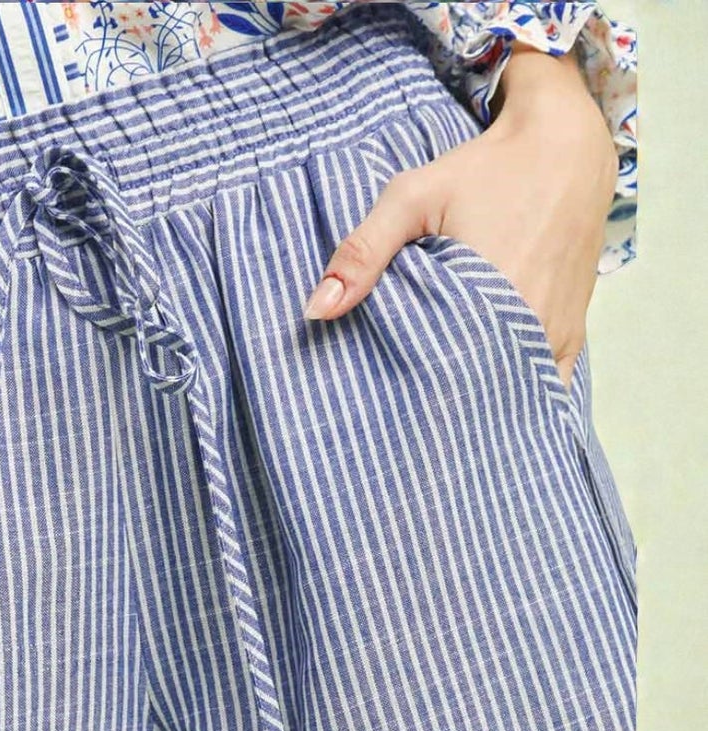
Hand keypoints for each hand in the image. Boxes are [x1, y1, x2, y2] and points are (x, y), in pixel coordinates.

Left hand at [303, 42, 618, 391]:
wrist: (567, 146)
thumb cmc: (483, 169)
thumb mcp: (411, 198)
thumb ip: (362, 252)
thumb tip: (315, 311)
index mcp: (489, 302)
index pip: (443, 384)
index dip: (413, 406)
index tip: (386, 418)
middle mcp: (529, 327)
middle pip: (476, 397)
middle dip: (443, 412)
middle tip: (406, 427)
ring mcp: (555, 335)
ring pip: (512, 395)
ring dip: (479, 407)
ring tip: (441, 420)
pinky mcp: (573, 334)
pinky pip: (547, 387)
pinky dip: (519, 398)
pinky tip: (486, 407)